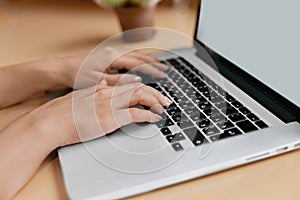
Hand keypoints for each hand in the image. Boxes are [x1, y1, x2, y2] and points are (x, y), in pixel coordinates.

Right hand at [28, 81, 171, 145]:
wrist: (50, 122)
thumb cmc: (60, 114)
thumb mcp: (78, 99)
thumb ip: (93, 93)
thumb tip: (103, 88)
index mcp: (100, 89)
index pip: (128, 85)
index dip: (143, 88)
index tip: (151, 93)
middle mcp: (107, 93)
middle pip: (138, 88)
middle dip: (155, 93)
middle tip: (165, 100)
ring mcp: (110, 105)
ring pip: (140, 97)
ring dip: (155, 101)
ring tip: (164, 107)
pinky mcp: (111, 118)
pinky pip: (136, 114)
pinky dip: (148, 115)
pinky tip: (154, 118)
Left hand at [54, 47, 168, 88]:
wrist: (60, 69)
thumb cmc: (76, 75)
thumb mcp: (98, 81)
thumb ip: (118, 81)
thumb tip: (136, 80)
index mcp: (111, 57)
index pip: (137, 62)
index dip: (151, 69)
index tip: (162, 74)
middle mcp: (112, 52)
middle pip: (138, 56)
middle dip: (152, 63)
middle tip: (164, 70)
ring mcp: (109, 53)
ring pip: (133, 55)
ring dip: (146, 60)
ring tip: (157, 66)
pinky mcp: (107, 57)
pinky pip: (127, 56)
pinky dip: (137, 60)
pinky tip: (141, 64)